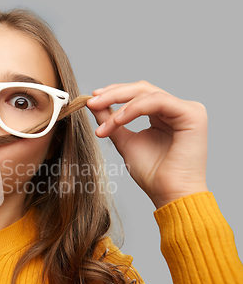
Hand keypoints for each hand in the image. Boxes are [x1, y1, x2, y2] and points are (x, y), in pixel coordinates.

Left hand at [86, 80, 207, 208]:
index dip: (113, 93)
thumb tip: (94, 103)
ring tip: (105, 125)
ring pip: (147, 93)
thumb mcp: (125, 142)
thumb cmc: (152, 174)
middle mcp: (176, 109)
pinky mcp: (192, 114)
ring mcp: (187, 110)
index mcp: (163, 114)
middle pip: (142, 88)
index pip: (137, 94)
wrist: (169, 195)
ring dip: (120, 106)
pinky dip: (134, 109)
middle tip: (92, 102)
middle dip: (113, 94)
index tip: (91, 101)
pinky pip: (158, 101)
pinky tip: (118, 121)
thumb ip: (112, 122)